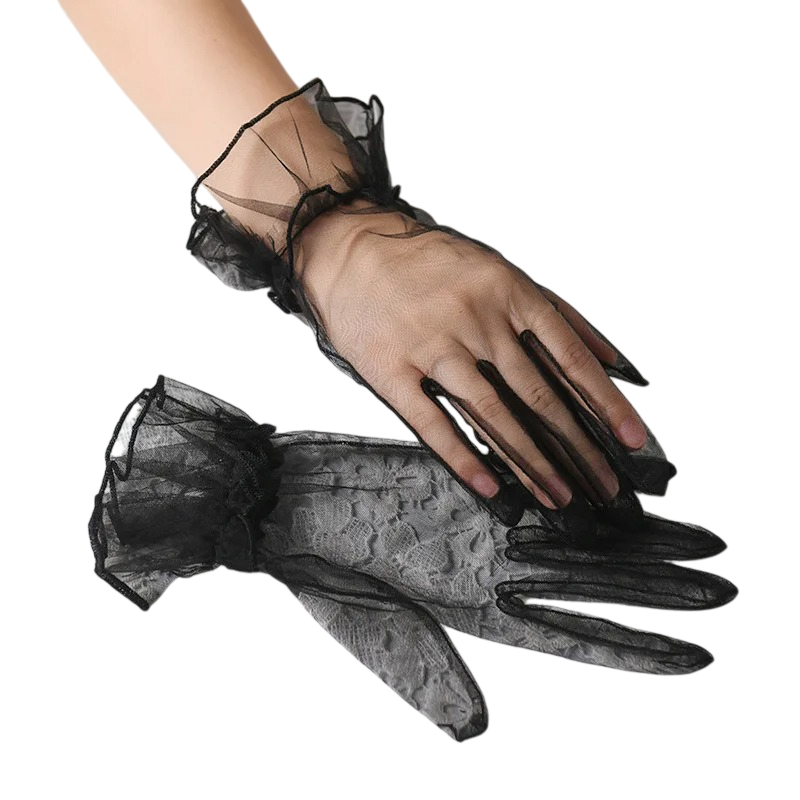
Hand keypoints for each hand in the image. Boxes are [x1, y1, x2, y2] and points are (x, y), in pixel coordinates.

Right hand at [295, 198, 651, 509]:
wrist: (351, 246)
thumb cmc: (431, 262)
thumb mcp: (502, 271)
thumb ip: (560, 314)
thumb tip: (613, 357)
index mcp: (510, 294)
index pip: (571, 358)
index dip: (606, 403)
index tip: (632, 440)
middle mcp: (477, 321)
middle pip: (538, 395)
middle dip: (578, 447)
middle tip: (604, 486)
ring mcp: (433, 346)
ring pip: (492, 415)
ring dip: (530, 462)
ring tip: (559, 497)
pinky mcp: (392, 370)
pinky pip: (432, 422)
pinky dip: (462, 458)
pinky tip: (490, 488)